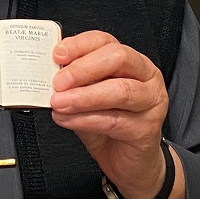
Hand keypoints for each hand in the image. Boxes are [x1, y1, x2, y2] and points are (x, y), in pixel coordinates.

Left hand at [50, 31, 174, 198]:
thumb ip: (71, 82)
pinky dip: (86, 119)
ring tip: (60, 103)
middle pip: (117, 58)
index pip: (104, 41)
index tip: (57, 55)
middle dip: (83, 69)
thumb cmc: (106, 121)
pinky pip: (115, 120)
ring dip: (83, 97)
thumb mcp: (84, 94)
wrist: (124, 159)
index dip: (79, 45)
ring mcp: (151, 100)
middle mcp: (144, 75)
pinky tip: (68, 120)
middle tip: (58, 83)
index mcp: (127, 60)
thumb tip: (47, 73)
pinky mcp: (149, 128)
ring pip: (119, 90)